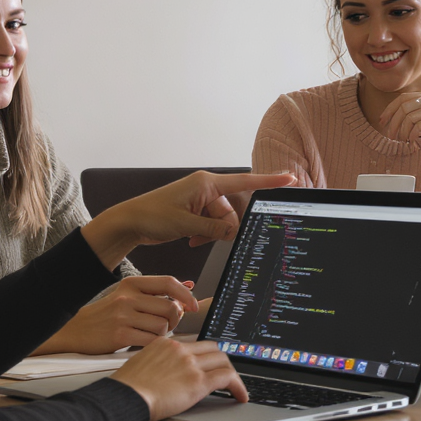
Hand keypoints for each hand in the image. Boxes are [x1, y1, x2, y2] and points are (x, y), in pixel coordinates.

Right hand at [43, 276, 200, 354]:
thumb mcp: (128, 296)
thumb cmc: (106, 314)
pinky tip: (144, 343)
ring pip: (163, 326)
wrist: (76, 330)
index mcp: (132, 284)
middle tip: (168, 325)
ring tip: (150, 335)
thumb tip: (188, 287)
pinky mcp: (120, 335)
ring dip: (162, 334)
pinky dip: (152, 344)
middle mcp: (128, 297)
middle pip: (170, 308)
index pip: (168, 283)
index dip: (185, 295)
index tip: (193, 305)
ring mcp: (123, 316)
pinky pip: (151, 341)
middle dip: (175, 320)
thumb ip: (155, 292)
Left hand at [82, 171, 295, 268]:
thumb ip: (214, 228)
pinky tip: (192, 241)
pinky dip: (206, 234)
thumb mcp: (186, 225)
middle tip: (206, 236)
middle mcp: (206, 188)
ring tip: (194, 238)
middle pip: (232, 209)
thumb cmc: (152, 216)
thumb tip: (234, 232)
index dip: (268, 181)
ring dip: (212, 233)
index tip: (290, 179)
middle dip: (224, 226)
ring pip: (222, 221)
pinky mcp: (196, 211)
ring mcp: (201, 200)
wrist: (131, 221)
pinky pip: (212, 224)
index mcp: (206, 183)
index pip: (244, 181)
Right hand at [110, 337, 247, 420]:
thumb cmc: (128, 386)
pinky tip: (240, 395)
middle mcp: (180, 349)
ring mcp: (191, 364)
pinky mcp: (198, 381)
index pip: (195, 343)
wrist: (126, 396)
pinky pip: (227, 378)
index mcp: (166, 343)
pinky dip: (238, 386)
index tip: (211, 360)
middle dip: (221, 360)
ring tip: (234, 385)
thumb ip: (158, 362)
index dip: (206, 353)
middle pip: (212, 348)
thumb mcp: (141, 363)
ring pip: (223, 360)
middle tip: (225, 371)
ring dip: (231, 372)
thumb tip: (166, 371)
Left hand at [378, 90, 420, 151]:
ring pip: (409, 117)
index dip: (390, 109)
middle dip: (392, 121)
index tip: (383, 120)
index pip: (404, 97)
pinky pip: (418, 127)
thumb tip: (405, 115)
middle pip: (403, 106)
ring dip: (402, 131)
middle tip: (389, 134)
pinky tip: (413, 142)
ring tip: (402, 140)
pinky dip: (412, 136)